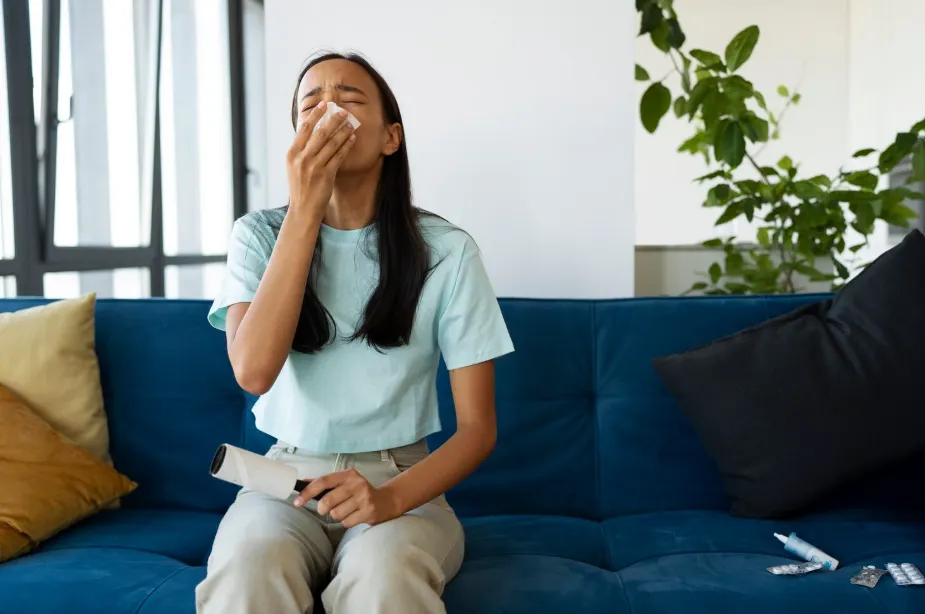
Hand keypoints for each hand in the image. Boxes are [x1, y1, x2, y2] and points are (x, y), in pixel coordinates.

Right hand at [285, 101, 356, 219]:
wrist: (303, 209)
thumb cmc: (300, 186)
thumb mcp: (294, 166)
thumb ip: (301, 150)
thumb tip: (310, 130)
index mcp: (292, 153)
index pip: (305, 128)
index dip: (316, 114)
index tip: (325, 105)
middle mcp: (302, 158)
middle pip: (320, 132)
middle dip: (333, 120)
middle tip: (343, 111)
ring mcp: (314, 167)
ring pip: (331, 143)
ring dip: (342, 131)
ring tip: (351, 123)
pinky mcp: (326, 175)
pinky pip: (339, 156)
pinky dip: (346, 145)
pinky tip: (352, 138)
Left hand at [293, 468, 400, 527]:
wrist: (386, 500)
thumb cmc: (359, 492)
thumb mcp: (345, 482)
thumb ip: (325, 483)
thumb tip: (303, 482)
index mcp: (348, 474)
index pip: (323, 481)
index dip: (308, 492)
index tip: (297, 502)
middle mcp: (357, 484)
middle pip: (327, 501)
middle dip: (323, 509)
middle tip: (327, 509)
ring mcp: (364, 498)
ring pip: (336, 514)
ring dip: (338, 515)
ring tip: (348, 510)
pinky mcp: (369, 512)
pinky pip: (346, 522)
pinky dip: (347, 522)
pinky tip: (355, 515)